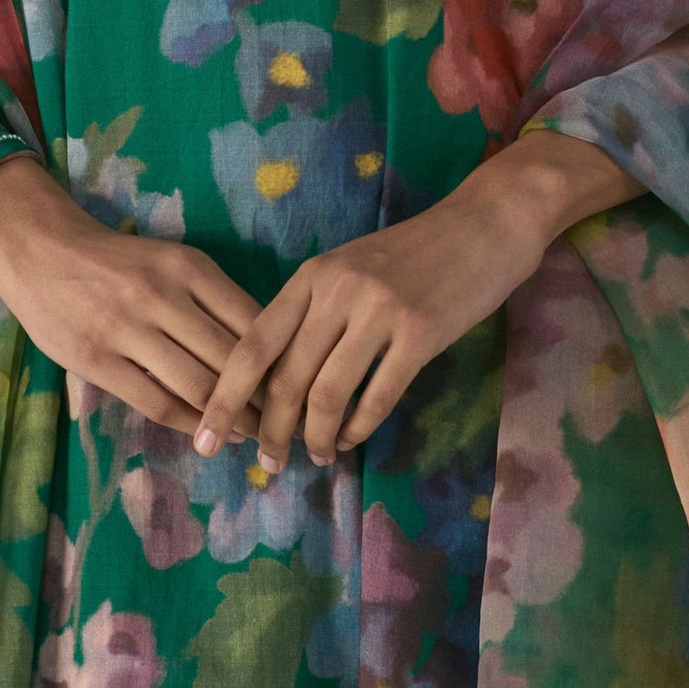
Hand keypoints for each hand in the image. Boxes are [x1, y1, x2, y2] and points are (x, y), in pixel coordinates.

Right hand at [0, 153, 265, 434]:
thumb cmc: (115, 261)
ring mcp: (127, 328)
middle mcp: (163, 295)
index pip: (252, 321)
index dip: (281, 360)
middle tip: (286, 425)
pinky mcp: (97, 359)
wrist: (41, 249)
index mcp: (189, 267)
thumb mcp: (170, 261)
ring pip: (199, 385)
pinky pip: (156, 402)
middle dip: (265, 398)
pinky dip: (189, 423)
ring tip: (252, 437)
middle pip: (232, 358)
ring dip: (231, 419)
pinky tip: (206, 436)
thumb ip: (209, 298)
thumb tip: (262, 348)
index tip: (299, 386)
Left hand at [192, 127, 642, 467]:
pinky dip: (359, 428)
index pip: (252, 346)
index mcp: (311, 277)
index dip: (224, 397)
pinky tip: (354, 439)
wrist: (484, 224)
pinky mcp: (421, 334)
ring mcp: (380, 312)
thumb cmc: (413, 252)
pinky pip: (378, 396)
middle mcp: (337, 292)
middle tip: (265, 464)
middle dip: (268, 431)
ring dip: (316, 437)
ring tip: (317, 456)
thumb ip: (312, 313)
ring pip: (327, 395)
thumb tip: (274, 380)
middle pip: (284, 378)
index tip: (204, 436)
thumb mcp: (348, 269)